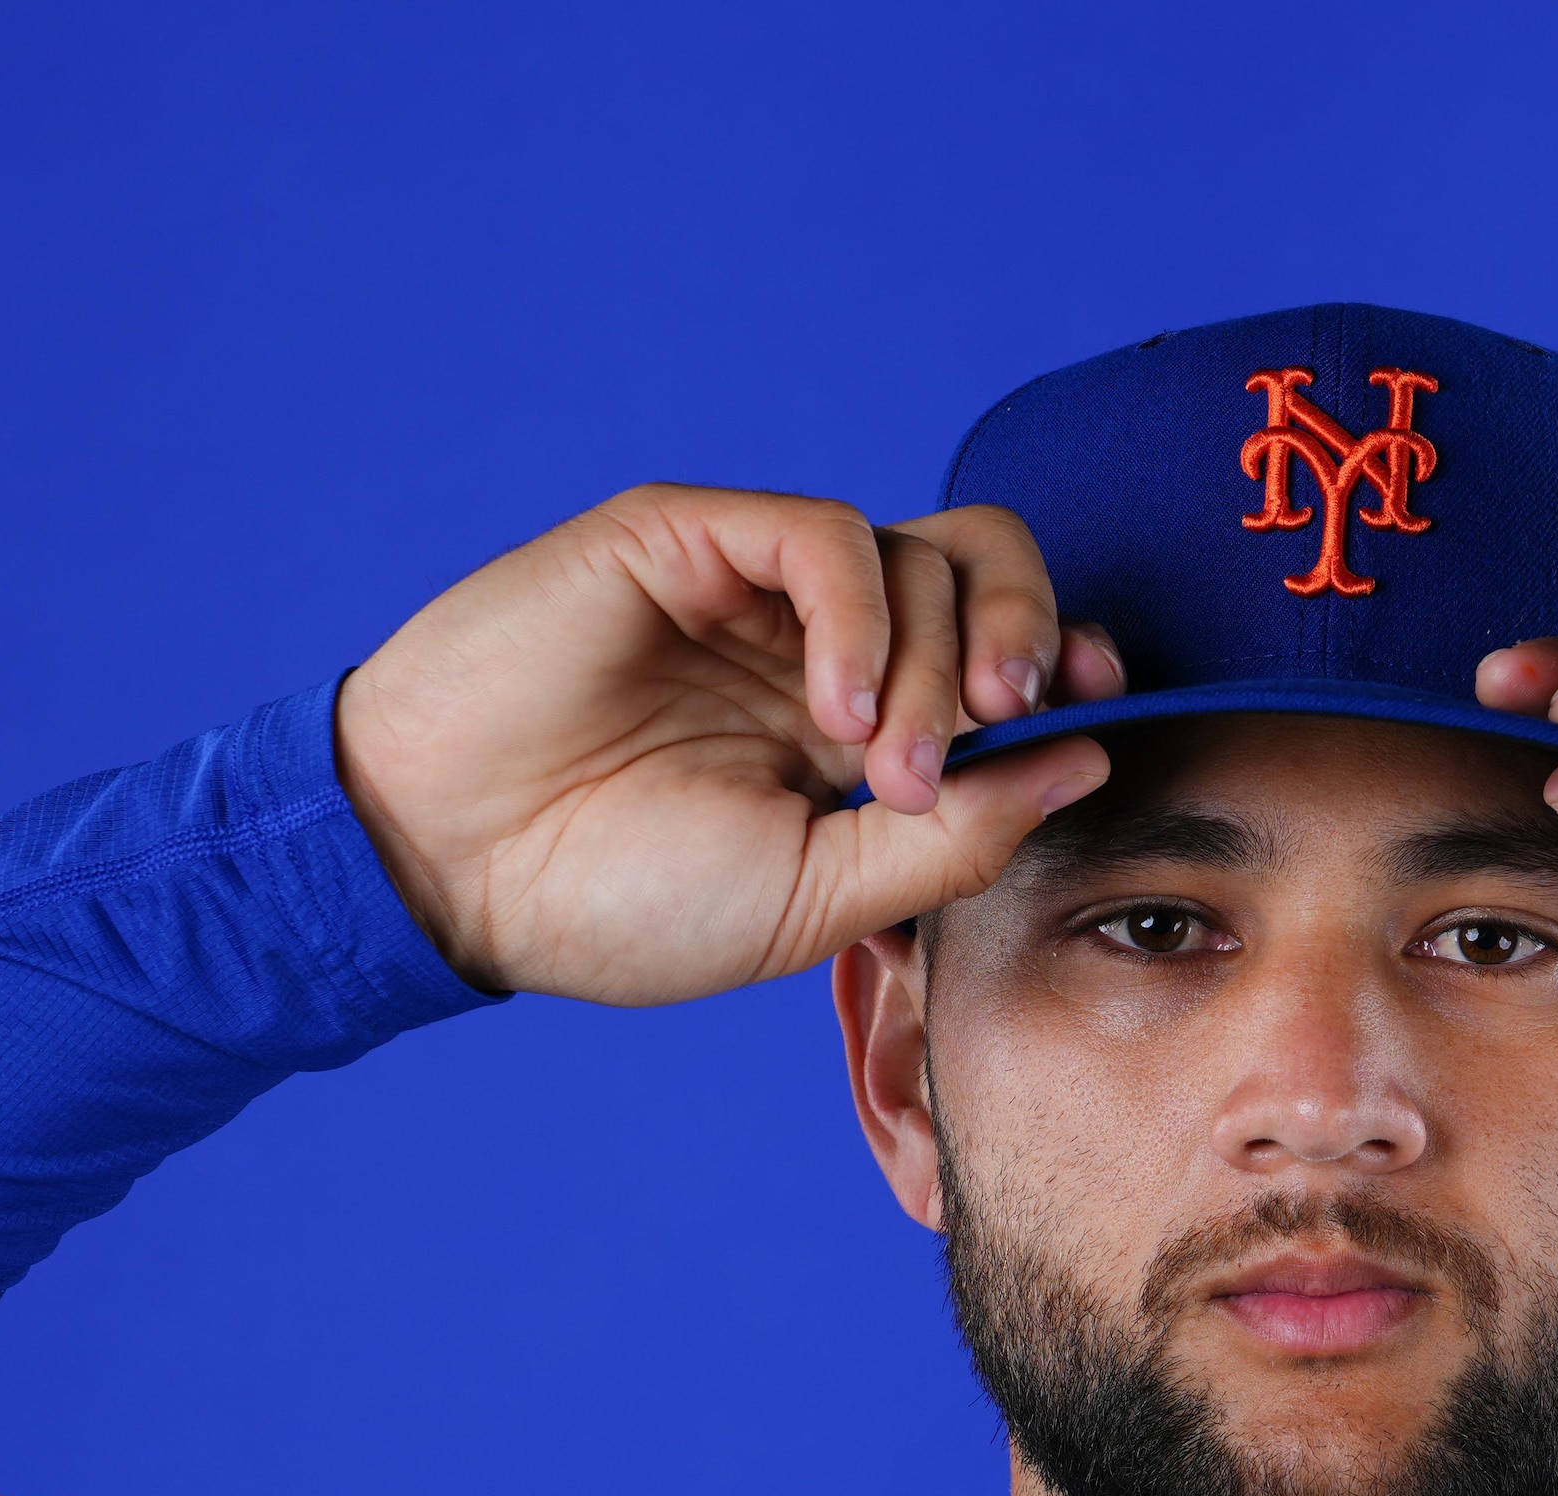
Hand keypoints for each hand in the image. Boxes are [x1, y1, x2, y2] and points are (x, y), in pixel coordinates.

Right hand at [334, 488, 1124, 1004]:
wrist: (453, 871)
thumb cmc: (616, 900)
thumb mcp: (819, 897)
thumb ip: (955, 833)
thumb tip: (1091, 756)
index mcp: (855, 726)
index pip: (998, 651)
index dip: (1069, 663)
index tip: (1104, 711)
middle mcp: (817, 641)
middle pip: (986, 570)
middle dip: (1032, 640)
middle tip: (1001, 729)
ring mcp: (753, 586)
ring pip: (923, 552)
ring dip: (939, 662)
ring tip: (883, 769)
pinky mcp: (688, 538)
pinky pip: (826, 534)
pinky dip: (864, 616)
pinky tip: (839, 713)